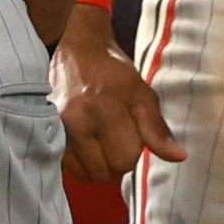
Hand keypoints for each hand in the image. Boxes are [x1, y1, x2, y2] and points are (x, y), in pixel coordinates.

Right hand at [52, 1, 183, 182]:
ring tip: (98, 141)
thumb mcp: (141, 93)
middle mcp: (76, 123)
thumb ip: (156, 128)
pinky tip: (83, 144)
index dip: (132, 150)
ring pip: (84, 174)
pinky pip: (66, 166)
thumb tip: (178, 157)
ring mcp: (56, 129)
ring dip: (96, 165)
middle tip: (114, 137)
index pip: (125, 160)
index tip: (129, 133)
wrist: (73, 49)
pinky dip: (78, 162)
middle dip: (115, 161)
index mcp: (104, 111)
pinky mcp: (44, 131)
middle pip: (104, 171)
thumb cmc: (110, 70)